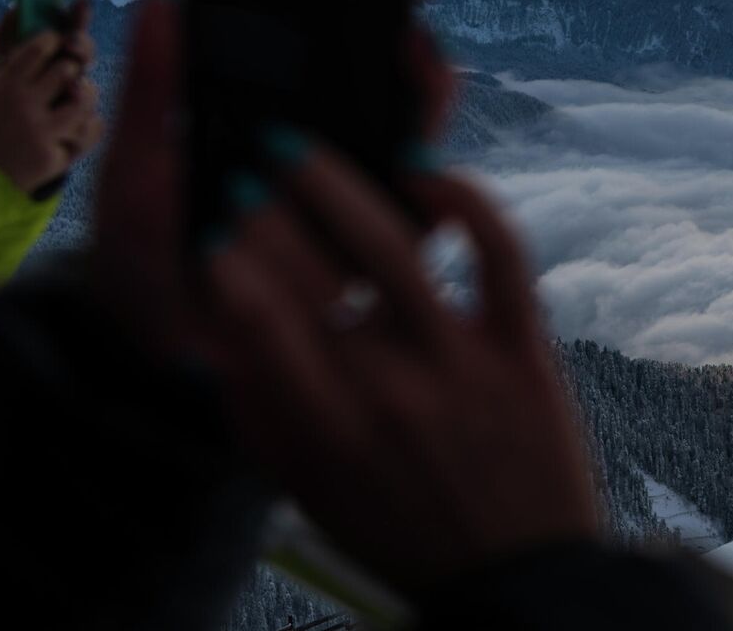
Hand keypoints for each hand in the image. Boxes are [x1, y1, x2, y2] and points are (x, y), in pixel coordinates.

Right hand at [0, 0, 102, 192]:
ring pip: (83, 100)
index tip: (52, 39)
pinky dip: (89, 125)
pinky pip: (87, 134)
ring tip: (78, 94)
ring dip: (83, 94)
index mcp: (2, 88)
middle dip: (69, 65)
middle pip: (67, 69)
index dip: (50, 39)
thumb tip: (13, 18)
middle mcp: (26, 108)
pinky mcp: (53, 160)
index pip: (38, 48)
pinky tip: (83, 122)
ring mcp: (42, 135)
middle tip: (67, 68)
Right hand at [210, 149, 602, 591]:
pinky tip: (421, 171)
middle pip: (312, 274)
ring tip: (300, 149)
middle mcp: (388, 392)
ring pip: (391, 246)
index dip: (225, 260)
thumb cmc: (402, 531)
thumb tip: (212, 330)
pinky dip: (461, 196)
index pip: (257, 323)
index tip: (210, 222)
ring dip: (334, 183)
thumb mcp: (308, 491)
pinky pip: (497, 249)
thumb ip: (261, 413)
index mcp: (326, 432)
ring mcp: (460, 364)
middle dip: (265, 207)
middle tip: (248, 166)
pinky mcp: (522, 347)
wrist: (517, 583)